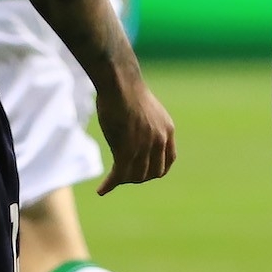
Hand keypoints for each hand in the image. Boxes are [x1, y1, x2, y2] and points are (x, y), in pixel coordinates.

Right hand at [94, 81, 175, 195]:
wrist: (119, 81)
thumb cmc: (126, 90)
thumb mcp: (146, 108)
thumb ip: (148, 125)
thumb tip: (137, 134)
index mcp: (167, 129)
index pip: (168, 161)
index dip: (156, 170)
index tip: (144, 172)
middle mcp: (159, 140)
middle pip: (153, 172)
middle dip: (139, 177)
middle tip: (124, 175)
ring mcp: (144, 146)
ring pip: (135, 176)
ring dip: (124, 180)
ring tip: (113, 179)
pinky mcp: (126, 149)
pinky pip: (119, 175)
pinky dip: (110, 185)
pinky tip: (102, 190)